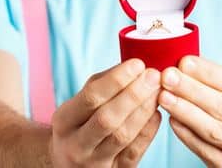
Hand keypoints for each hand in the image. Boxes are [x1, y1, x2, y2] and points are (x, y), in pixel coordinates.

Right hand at [49, 58, 163, 166]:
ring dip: (144, 110)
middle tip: (153, 76)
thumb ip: (101, 85)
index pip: (90, 97)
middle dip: (133, 94)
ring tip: (158, 91)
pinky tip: (157, 113)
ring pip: (122, 135)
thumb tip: (132, 66)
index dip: (116, 80)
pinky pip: (134, 152)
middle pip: (107, 118)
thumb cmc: (79, 127)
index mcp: (64, 122)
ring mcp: (94, 163)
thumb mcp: (78, 106)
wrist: (70, 164)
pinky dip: (148, 130)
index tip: (138, 64)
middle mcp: (75, 145)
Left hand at [158, 56, 221, 167]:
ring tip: (164, 96)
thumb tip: (187, 66)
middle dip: (191, 89)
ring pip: (212, 130)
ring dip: (185, 111)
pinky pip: (205, 151)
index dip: (209, 73)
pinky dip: (186, 134)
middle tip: (167, 76)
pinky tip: (172, 120)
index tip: (184, 62)